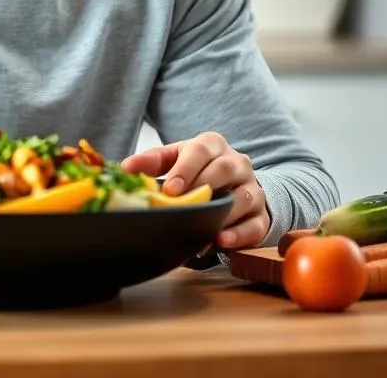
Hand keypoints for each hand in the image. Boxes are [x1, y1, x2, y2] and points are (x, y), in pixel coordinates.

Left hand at [122, 131, 269, 249]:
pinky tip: (221, 240)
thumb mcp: (176, 158)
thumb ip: (153, 162)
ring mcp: (252, 189)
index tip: (169, 189)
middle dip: (202, 186)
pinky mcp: (261, 216)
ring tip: (201, 228)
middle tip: (183, 205)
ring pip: (243, 197)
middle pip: (224, 169)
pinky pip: (254, 225)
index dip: (185, 169)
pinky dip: (239, 234)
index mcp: (213, 144)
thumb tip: (126, 168)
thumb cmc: (198, 169)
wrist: (234, 183)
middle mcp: (237, 163)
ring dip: (222, 214)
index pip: (200, 150)